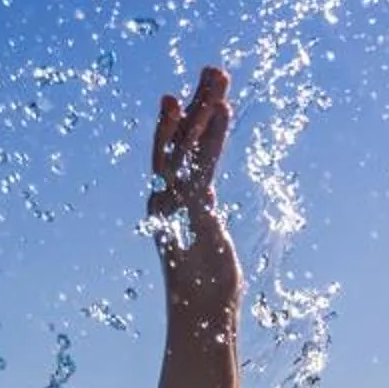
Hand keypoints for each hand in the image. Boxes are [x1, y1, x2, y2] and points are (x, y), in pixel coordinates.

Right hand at [147, 65, 238, 319]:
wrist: (199, 318)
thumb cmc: (204, 288)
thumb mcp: (204, 240)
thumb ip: (201, 213)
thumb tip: (204, 198)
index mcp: (166, 203)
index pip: (170, 155)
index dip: (175, 124)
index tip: (180, 96)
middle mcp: (165, 197)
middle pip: (178, 140)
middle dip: (195, 103)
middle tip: (211, 69)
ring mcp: (176, 202)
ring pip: (187, 145)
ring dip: (204, 108)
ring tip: (218, 78)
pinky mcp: (193, 210)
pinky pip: (203, 164)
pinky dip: (212, 136)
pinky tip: (223, 112)